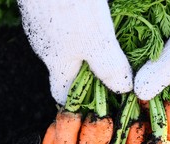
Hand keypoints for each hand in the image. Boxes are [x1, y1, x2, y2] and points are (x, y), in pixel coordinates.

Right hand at [18, 0, 132, 104]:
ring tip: (118, 49)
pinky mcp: (50, 5)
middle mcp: (48, 46)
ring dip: (92, 51)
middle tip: (119, 76)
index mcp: (56, 62)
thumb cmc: (69, 7)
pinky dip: (88, 28)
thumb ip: (109, 67)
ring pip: (71, 46)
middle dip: (92, 76)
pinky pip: (70, 25)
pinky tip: (103, 20)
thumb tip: (122, 89)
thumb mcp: (96, 41)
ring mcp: (47, 24)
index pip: (61, 95)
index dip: (78, 104)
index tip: (98, 106)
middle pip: (69, 70)